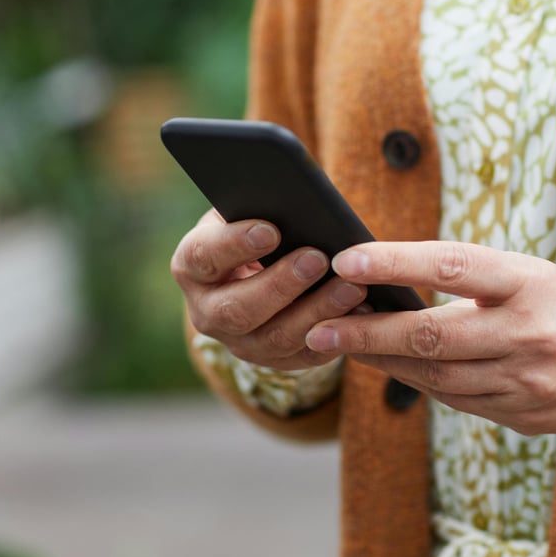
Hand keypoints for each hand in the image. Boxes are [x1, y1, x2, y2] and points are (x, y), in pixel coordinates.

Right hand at [171, 208, 368, 369]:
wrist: (259, 271)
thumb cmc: (255, 229)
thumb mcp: (247, 212)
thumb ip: (260, 206)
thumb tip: (293, 195)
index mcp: (193, 267)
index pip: (204, 256)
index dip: (234, 244)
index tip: (270, 230)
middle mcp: (208, 312)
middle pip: (237, 309)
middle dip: (280, 285)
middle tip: (317, 258)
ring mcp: (240, 343)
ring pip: (276, 338)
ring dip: (317, 312)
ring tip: (352, 287)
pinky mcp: (276, 361)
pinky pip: (307, 355)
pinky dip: (337, 335)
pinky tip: (363, 313)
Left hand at [303, 241, 555, 433]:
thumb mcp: (539, 276)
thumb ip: (478, 284)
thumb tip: (400, 287)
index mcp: (534, 284)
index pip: (453, 266)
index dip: (395, 262)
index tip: (348, 259)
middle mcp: (531, 335)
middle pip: (432, 337)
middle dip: (368, 335)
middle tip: (320, 329)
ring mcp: (530, 383)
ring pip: (438, 377)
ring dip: (385, 364)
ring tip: (345, 348)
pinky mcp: (528, 416)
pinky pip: (460, 401)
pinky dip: (424, 384)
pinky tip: (398, 370)